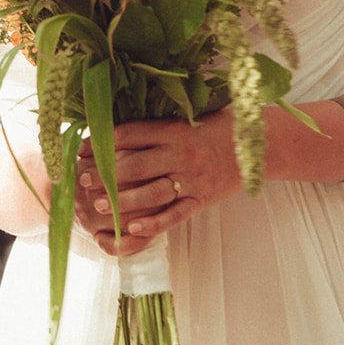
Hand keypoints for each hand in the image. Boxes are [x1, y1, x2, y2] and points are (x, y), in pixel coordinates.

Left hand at [74, 110, 242, 257]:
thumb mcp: (192, 115)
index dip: (103, 142)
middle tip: (81, 179)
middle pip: (135, 165)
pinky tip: (133, 229)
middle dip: (104, 174)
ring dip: (121, 200)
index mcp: (176, 129)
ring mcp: (192, 179)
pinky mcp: (202, 199)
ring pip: (150, 193)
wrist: (262, 143)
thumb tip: (119, 128)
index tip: (83, 148)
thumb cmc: (223, 125)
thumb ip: (160, 123)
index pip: (132, 134)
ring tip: (98, 203)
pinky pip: (174, 214)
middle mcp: (182, 154)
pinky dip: (154, 223)